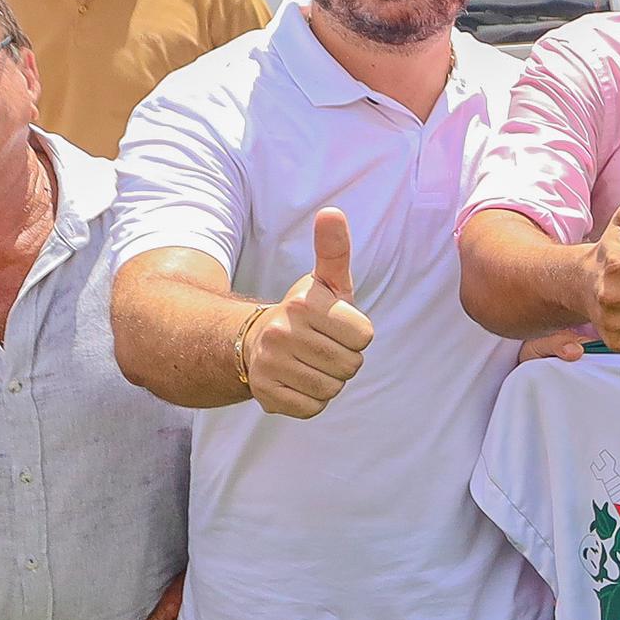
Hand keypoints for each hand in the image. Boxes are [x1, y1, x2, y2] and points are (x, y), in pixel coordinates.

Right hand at [242, 208, 373, 417]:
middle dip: (344, 359)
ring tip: (309, 363)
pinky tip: (297, 381)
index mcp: (304, 304)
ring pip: (333, 389)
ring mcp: (271, 365)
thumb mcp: (325, 281)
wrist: (254, 342)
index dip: (356, 335)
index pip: (365, 337)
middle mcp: (282, 332)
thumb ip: (334, 249)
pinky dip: (311, 400)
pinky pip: (312, 408)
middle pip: (351, 365)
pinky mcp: (266, 394)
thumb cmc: (306, 313)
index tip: (335, 327)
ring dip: (328, 380)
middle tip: (322, 347)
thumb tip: (332, 212)